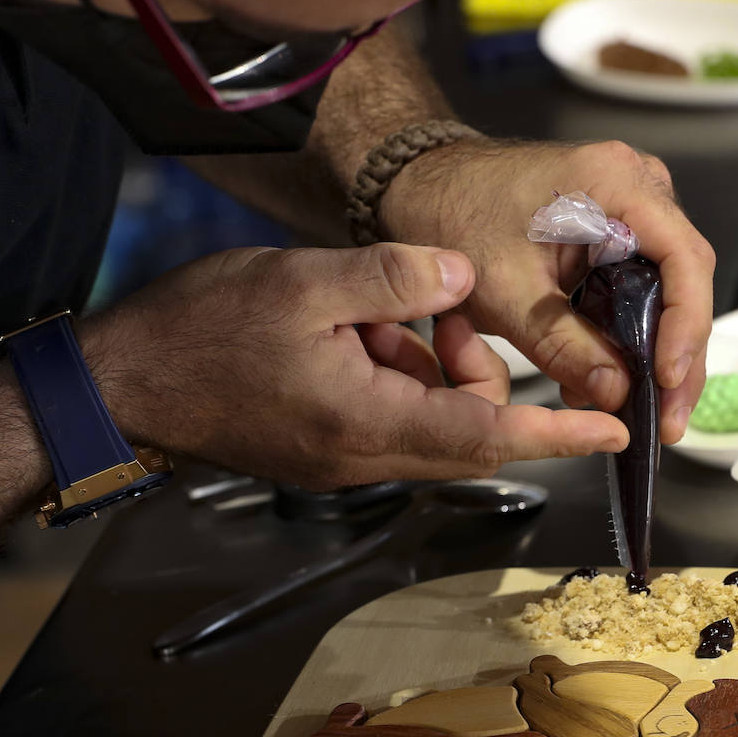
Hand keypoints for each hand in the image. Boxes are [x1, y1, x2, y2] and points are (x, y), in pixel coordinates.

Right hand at [82, 243, 626, 489]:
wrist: (126, 383)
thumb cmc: (201, 334)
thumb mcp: (303, 284)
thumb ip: (393, 280)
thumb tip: (462, 279)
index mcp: (365, 423)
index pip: (485, 436)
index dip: (556, 434)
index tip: (611, 430)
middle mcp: (364, 456)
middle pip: (466, 429)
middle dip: (476, 370)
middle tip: (436, 311)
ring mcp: (345, 458)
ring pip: (432, 418)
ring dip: (430, 366)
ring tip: (378, 314)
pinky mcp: (330, 446)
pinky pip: (395, 413)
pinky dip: (398, 371)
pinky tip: (358, 331)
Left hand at [379, 139, 714, 443]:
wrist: (421, 189)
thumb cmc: (454, 217)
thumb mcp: (506, 293)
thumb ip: (564, 346)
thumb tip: (616, 393)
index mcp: (617, 182)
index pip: (685, 260)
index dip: (685, 328)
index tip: (667, 380)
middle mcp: (638, 187)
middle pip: (686, 281)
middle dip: (678, 357)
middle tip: (668, 420)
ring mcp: (630, 210)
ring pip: (668, 292)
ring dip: (657, 354)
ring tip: (645, 411)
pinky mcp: (614, 234)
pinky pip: (641, 290)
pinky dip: (632, 337)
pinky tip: (618, 381)